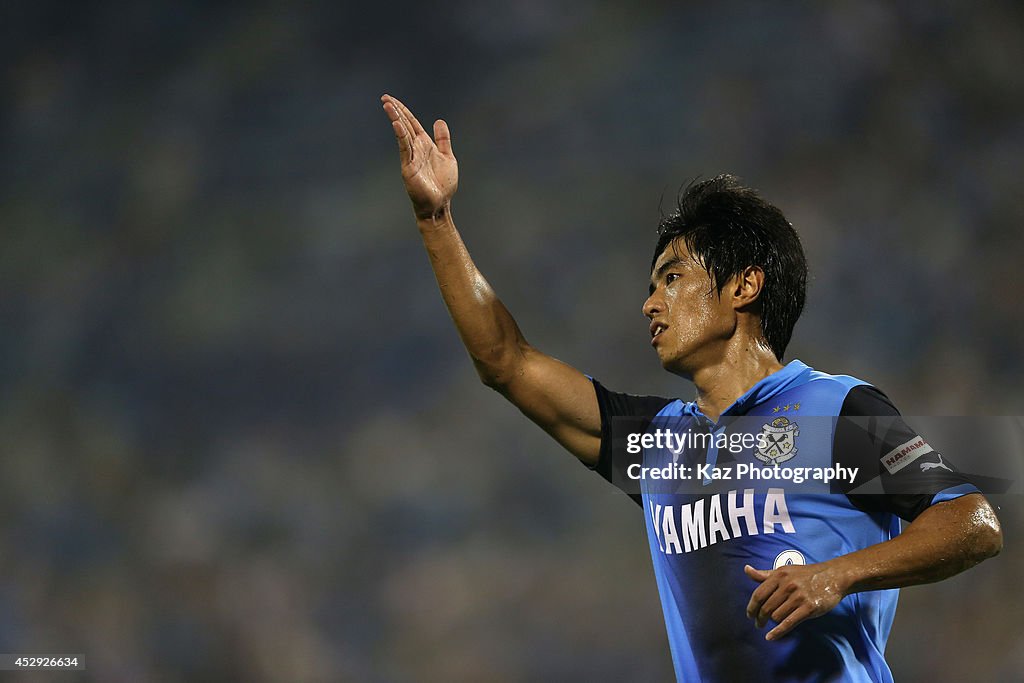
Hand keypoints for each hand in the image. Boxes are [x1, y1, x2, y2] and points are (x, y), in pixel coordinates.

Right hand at [381, 94, 458, 219]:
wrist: (440, 204)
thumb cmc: (443, 185)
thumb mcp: (448, 157)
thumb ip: (443, 140)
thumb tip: (438, 120)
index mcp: (424, 144)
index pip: (412, 123)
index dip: (404, 110)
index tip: (392, 99)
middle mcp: (416, 149)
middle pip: (404, 125)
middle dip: (396, 110)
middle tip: (384, 97)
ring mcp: (411, 157)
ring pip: (402, 133)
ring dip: (395, 118)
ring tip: (387, 105)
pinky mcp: (408, 168)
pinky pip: (405, 149)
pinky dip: (401, 136)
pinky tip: (397, 125)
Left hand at [744, 562, 846, 640]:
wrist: (833, 576)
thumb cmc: (807, 574)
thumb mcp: (784, 571)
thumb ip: (765, 574)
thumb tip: (746, 570)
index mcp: (779, 575)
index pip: (758, 594)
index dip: (751, 607)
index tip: (749, 615)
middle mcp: (787, 585)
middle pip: (766, 607)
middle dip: (759, 618)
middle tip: (758, 623)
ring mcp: (798, 597)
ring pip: (776, 616)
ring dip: (771, 623)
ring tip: (771, 624)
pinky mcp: (809, 608)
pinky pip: (788, 623)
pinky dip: (777, 632)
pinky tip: (770, 637)